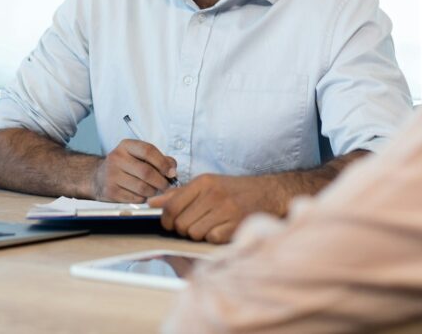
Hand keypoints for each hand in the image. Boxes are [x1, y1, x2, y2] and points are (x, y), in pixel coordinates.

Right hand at [93, 139, 176, 202]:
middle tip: (167, 186)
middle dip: (161, 181)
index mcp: (126, 146)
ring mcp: (111, 175)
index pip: (148, 151)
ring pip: (142, 187)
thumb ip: (159, 159)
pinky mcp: (110, 191)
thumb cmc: (125, 166)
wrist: (98, 177)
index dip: (163, 163)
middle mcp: (117, 158)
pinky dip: (144, 199)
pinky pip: (135, 198)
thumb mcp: (139, 156)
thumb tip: (172, 170)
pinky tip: (143, 195)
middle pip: (146, 172)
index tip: (171, 172)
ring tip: (155, 190)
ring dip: (154, 192)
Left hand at [148, 174, 283, 243]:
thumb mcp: (207, 185)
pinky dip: (214, 238)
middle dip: (185, 229)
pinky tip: (223, 229)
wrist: (269, 193)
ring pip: (194, 234)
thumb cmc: (234, 190)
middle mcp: (213, 194)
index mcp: (203, 182)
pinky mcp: (236, 224)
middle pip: (181, 224)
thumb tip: (151, 203)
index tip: (170, 224)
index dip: (167, 220)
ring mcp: (226, 209)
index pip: (172, 206)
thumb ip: (178, 195)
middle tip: (196, 224)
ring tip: (212, 225)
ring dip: (200, 234)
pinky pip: (211, 239)